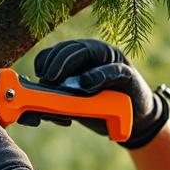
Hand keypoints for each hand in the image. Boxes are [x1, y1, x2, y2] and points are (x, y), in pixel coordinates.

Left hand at [26, 38, 169, 148]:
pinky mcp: (127, 73)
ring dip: (70, 63)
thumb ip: (60, 101)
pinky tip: (85, 85)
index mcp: (81, 58)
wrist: (133, 121)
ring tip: (59, 80)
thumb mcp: (77, 105)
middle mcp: (96, 53)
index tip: (40, 75)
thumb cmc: (102, 110)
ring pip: (87, 51)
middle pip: (70, 48)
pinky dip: (97, 75)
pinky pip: (112, 70)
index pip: (57, 51)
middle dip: (55, 62)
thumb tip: (35, 107)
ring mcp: (112, 60)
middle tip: (48, 79)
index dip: (45, 60)